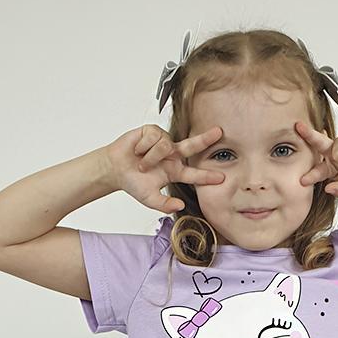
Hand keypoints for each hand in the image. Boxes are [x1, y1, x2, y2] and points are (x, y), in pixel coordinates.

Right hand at [104, 125, 225, 213]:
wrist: (115, 170)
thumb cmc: (133, 183)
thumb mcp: (150, 199)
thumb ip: (164, 205)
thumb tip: (181, 206)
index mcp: (174, 171)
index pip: (194, 174)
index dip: (207, 176)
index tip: (222, 178)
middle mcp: (172, 155)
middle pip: (192, 146)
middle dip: (205, 139)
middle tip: (219, 132)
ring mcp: (163, 142)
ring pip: (165, 146)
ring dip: (151, 157)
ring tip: (141, 163)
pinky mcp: (152, 131)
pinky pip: (154, 137)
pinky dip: (144, 147)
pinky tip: (137, 151)